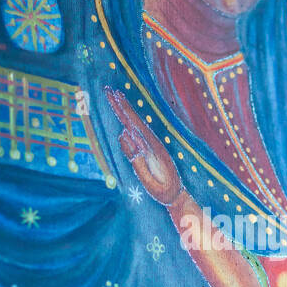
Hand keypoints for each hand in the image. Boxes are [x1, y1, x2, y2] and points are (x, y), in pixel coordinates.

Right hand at [106, 88, 181, 204]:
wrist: (177, 196)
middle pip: (134, 120)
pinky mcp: (150, 151)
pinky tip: (125, 119)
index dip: (124, 110)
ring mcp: (151, 146)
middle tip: (109, 90)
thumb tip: (125, 138)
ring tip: (116, 96)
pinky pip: (138, 134)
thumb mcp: (150, 181)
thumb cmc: (163, 191)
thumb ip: (137, 162)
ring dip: (126, 111)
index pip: (133, 125)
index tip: (114, 96)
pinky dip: (130, 123)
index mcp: (151, 148)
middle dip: (121, 105)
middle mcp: (151, 143)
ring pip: (136, 125)